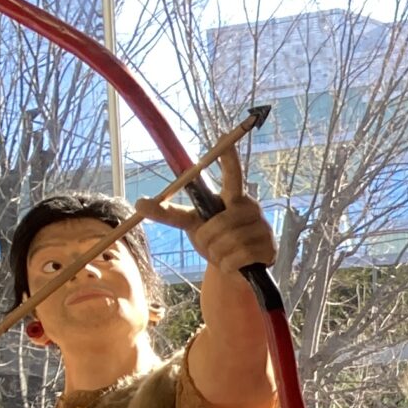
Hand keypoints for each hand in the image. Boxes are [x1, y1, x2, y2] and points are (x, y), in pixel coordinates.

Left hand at [162, 148, 277, 281]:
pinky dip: (230, 265)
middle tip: (213, 245)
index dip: (228, 159)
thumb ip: (168, 212)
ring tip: (226, 254)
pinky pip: (239, 258)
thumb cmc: (214, 240)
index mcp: (231, 196)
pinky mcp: (269, 247)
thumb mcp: (190, 223)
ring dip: (219, 255)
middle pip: (218, 225)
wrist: (237, 269)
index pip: (231, 175)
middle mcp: (250, 207)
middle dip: (208, 241)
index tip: (224, 137)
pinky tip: (236, 264)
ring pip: (228, 244)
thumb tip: (138, 202)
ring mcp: (262, 226)